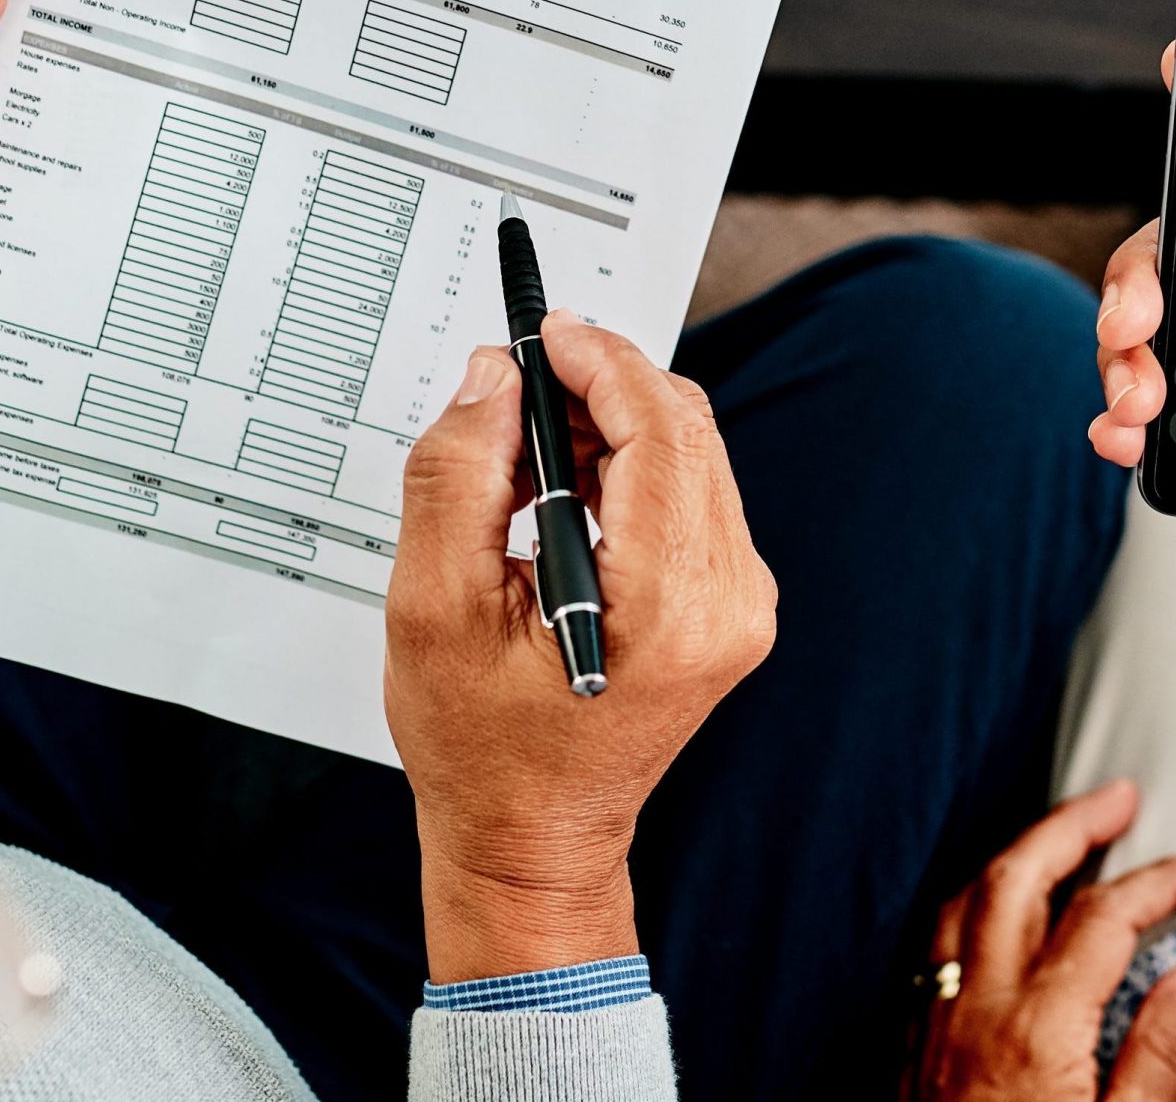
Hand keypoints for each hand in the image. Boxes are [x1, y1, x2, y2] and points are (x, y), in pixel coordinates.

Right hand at [384, 312, 776, 980]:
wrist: (532, 841)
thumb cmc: (484, 751)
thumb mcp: (435, 606)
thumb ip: (459, 475)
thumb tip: (493, 378)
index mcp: (670, 603)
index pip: (660, 428)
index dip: (600, 362)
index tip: (544, 334)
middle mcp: (727, 600)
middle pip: (684, 429)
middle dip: (601, 388)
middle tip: (516, 391)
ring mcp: (739, 604)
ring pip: (690, 453)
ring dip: (611, 427)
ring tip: (524, 454)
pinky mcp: (729, 605)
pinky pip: (690, 494)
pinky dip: (628, 469)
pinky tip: (562, 495)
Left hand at [914, 782, 1175, 1101]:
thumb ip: (1162, 1054)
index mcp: (1036, 1027)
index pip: (1106, 918)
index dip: (1166, 880)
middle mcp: (975, 1008)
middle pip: (1017, 876)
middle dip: (1071, 824)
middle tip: (1118, 800)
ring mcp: (931, 1022)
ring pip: (963, 900)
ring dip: (1014, 856)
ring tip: (1057, 840)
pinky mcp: (907, 1046)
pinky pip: (933, 945)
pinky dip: (970, 905)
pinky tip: (993, 916)